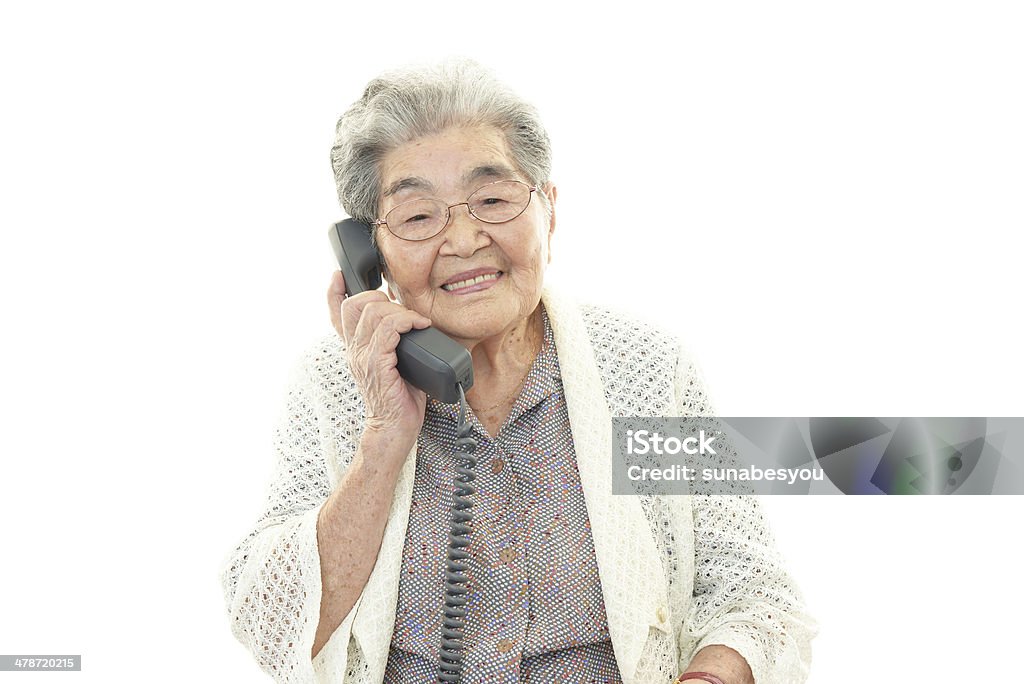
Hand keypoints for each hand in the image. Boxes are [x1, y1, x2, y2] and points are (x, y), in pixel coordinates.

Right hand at [327, 271, 431, 442]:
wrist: (394, 429)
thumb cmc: (400, 399)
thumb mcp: (395, 364)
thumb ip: (394, 343)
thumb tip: (412, 321)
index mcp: (355, 349)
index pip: (335, 315)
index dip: (334, 292)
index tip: (339, 277)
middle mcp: (354, 351)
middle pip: (355, 305)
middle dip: (381, 298)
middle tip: (403, 312)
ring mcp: (363, 357)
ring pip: (374, 313)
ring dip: (400, 311)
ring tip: (416, 322)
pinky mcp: (377, 364)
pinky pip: (388, 330)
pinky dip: (407, 322)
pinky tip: (419, 326)